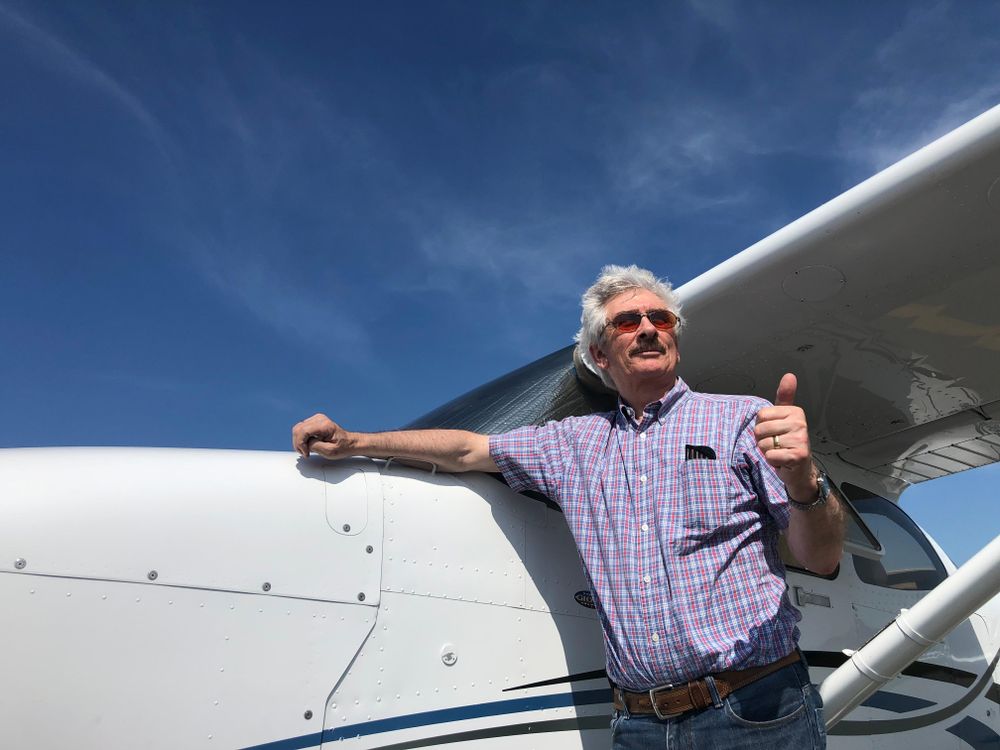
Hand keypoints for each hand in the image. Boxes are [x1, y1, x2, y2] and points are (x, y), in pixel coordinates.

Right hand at [292, 413, 353, 458]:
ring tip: (306, 450)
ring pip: (297, 429)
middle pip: (298, 429)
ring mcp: (316, 419)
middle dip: (298, 443)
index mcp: (324, 425)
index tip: (306, 453)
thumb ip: (315, 446)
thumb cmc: (342, 447)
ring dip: (299, 442)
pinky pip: (300, 429)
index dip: (300, 444)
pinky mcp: (313, 422)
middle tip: (305, 453)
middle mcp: (319, 419)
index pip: (303, 431)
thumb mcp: (330, 451)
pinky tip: (308, 445)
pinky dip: (301, 439)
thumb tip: (305, 443)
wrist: (348, 443)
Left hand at [754, 373, 815, 498]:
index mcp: (795, 412)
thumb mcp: (784, 417)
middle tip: (776, 444)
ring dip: (768, 451)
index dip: (762, 426)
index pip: (761, 415)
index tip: (775, 432)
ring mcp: (800, 439)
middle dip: (763, 440)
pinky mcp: (798, 455)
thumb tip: (789, 376)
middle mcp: (800, 423)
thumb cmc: (788, 442)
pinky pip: (770, 455)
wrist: (800, 468)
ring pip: (764, 444)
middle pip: (760, 429)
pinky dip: (772, 461)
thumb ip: (784, 397)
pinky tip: (782, 460)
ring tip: (780, 451)